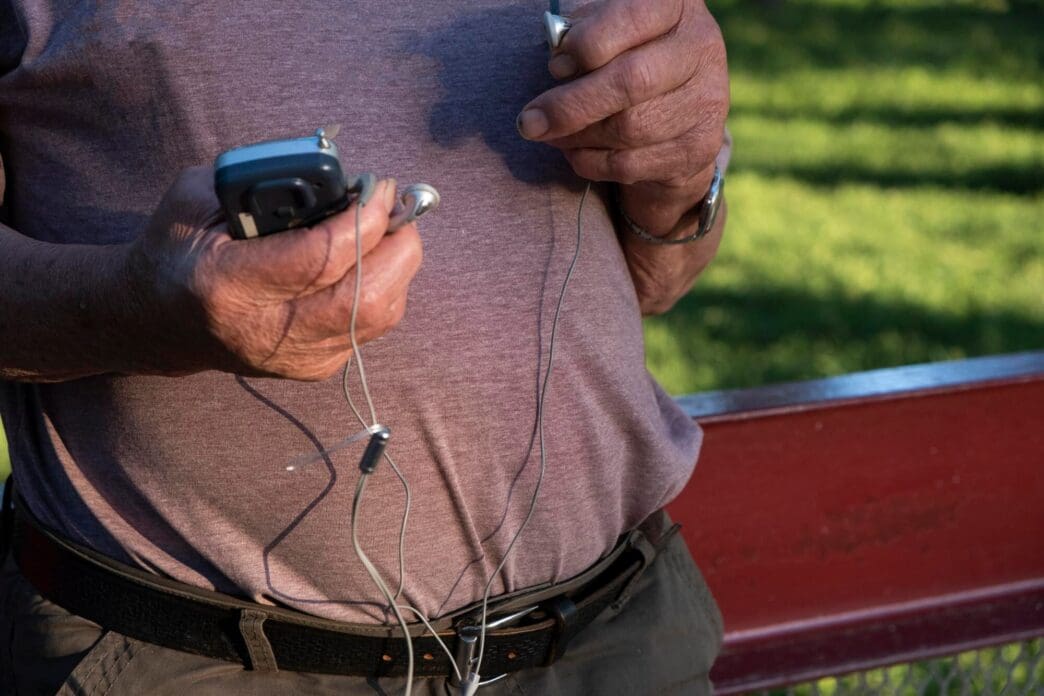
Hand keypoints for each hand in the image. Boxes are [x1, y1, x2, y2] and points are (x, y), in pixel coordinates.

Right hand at [127, 167, 421, 380]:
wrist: (159, 322)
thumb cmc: (178, 248)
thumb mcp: (197, 197)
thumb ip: (259, 179)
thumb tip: (338, 175)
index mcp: (227, 286)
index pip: (319, 259)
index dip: (363, 220)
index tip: (377, 184)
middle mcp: (266, 332)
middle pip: (365, 299)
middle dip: (396, 245)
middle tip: (396, 205)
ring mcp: (294, 357)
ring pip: (379, 315)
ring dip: (397, 264)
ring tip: (387, 226)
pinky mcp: (314, 367)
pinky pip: (374, 325)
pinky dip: (385, 285)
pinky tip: (370, 258)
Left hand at [518, 0, 728, 233]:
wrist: (676, 113)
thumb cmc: (626, 59)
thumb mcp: (607, 34)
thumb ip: (584, 36)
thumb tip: (558, 61)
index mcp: (676, 6)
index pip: (631, 18)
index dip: (587, 44)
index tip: (555, 66)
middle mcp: (701, 47)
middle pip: (630, 81)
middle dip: (571, 105)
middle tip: (530, 122)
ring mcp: (707, 100)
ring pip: (629, 128)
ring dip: (577, 137)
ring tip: (552, 134)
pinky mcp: (699, 147)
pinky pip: (632, 163)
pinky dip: (592, 162)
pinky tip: (576, 152)